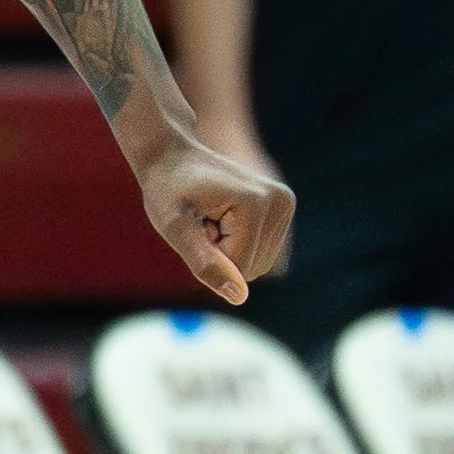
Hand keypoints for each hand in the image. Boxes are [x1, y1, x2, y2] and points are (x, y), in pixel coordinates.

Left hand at [137, 132, 293, 307]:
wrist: (173, 156)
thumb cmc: (167, 190)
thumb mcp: (174, 228)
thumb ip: (204, 262)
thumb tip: (239, 297)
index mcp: (257, 203)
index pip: (239, 269)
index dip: (208, 256)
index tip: (194, 224)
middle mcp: (280, 201)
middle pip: (253, 269)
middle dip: (221, 255)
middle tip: (201, 222)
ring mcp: (285, 204)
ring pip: (257, 264)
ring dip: (227, 250)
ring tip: (210, 219)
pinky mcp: (283, 208)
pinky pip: (259, 252)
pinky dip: (236, 244)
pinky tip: (221, 218)